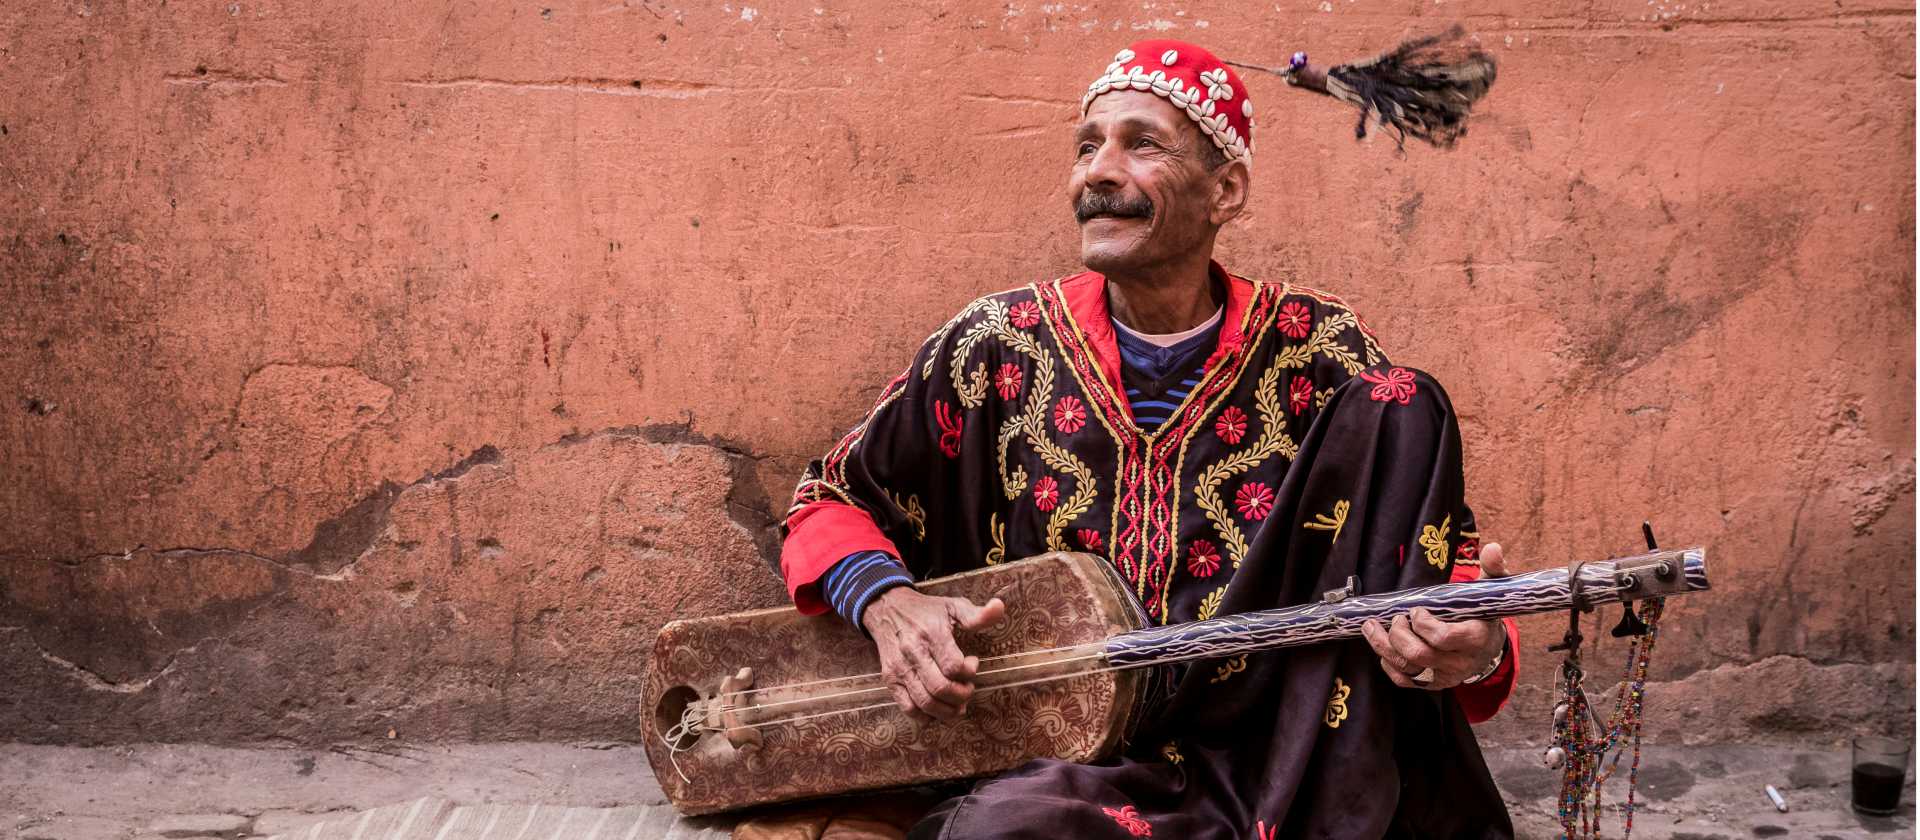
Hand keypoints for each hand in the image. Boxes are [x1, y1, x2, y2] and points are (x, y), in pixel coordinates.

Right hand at [861, 587, 1006, 719]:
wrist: (886, 609)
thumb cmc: (926, 611)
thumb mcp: (952, 606)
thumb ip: (977, 614)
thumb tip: (999, 607)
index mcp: (931, 634)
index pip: (953, 665)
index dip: (969, 672)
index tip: (973, 663)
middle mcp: (913, 653)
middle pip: (940, 688)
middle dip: (961, 695)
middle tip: (968, 688)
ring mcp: (899, 669)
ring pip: (925, 702)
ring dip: (947, 711)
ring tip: (958, 704)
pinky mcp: (890, 680)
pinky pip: (908, 708)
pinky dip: (926, 716)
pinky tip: (938, 708)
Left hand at [1360, 542, 1510, 690]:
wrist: (1488, 646)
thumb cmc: (1483, 613)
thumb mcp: (1490, 590)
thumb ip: (1492, 569)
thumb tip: (1492, 548)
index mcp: (1475, 638)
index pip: (1443, 637)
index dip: (1423, 624)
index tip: (1415, 610)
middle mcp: (1460, 662)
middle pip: (1419, 654)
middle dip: (1399, 634)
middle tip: (1395, 618)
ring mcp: (1444, 675)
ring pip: (1406, 667)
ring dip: (1383, 646)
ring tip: (1372, 626)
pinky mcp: (1431, 683)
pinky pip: (1403, 679)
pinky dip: (1387, 663)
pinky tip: (1382, 645)